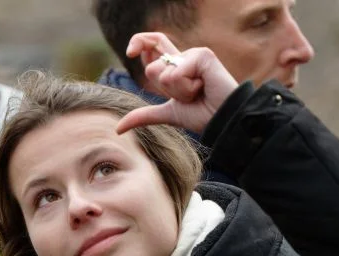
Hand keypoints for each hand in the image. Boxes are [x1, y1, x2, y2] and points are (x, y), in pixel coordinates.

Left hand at [116, 33, 238, 134]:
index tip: (130, 53)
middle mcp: (183, 57)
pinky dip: (186, 87)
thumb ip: (143, 115)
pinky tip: (204, 87)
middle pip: (152, 67)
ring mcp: (193, 55)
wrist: (221, 121)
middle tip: (188, 95)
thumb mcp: (167, 114)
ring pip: (163, 72)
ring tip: (198, 92)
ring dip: (177, 91)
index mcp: (175, 66)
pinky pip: (176, 72)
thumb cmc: (201, 115)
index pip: (152, 46)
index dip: (139, 44)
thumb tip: (117, 128)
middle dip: (165, 90)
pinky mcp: (202, 55)